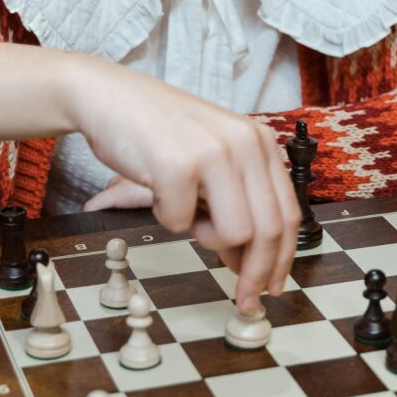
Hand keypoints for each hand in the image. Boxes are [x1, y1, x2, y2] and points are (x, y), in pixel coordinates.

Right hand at [70, 57, 299, 309]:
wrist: (109, 97)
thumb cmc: (158, 133)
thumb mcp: (212, 164)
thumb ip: (237, 205)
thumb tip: (248, 263)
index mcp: (259, 141)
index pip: (287, 212)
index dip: (282, 259)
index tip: (271, 288)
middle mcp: (245, 142)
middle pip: (268, 230)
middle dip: (255, 273)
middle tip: (242, 300)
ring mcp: (214, 152)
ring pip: (233, 233)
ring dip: (202, 234)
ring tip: (182, 205)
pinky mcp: (178, 165)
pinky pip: (179, 223)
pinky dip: (165, 215)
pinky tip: (156, 186)